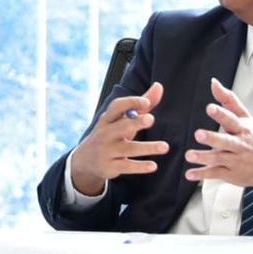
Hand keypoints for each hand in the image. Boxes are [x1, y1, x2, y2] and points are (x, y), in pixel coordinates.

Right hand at [68, 81, 168, 195]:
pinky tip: (153, 166)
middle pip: (121, 126)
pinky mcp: (110, 167)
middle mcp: (105, 133)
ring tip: (165, 147)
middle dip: (135, 123)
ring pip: (128, 148)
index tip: (146, 102)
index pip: (117, 107)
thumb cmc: (111, 133)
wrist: (87, 159)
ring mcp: (107, 151)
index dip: (131, 103)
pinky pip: (126, 167)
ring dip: (147, 148)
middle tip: (151, 119)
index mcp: (108, 119)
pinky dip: (140, 167)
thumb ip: (141, 104)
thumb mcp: (122, 119)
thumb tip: (159, 86)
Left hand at [183, 78, 252, 203]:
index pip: (231, 120)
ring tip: (189, 155)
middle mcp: (239, 145)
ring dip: (203, 157)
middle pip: (225, 141)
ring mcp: (234, 161)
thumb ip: (228, 99)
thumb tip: (213, 82)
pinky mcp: (230, 174)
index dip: (221, 114)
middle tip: (199, 133)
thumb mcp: (244, 117)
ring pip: (218, 159)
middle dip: (212, 138)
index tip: (210, 107)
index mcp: (242, 129)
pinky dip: (201, 174)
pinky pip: (214, 174)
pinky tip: (189, 174)